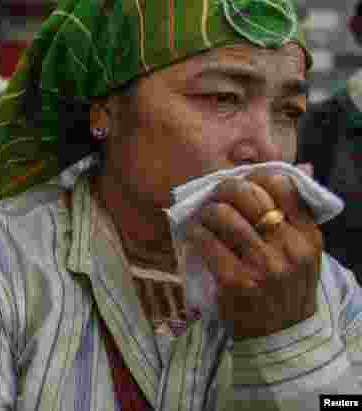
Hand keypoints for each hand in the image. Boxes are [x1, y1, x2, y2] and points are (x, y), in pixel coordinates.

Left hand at [185, 170, 322, 339]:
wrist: (281, 334)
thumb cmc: (287, 286)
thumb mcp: (303, 251)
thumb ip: (295, 214)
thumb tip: (299, 167)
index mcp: (307, 235)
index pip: (280, 185)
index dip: (254, 178)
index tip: (242, 187)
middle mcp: (288, 247)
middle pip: (246, 194)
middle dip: (223, 190)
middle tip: (216, 198)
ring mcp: (262, 265)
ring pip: (222, 214)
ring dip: (206, 213)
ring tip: (205, 221)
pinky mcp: (235, 280)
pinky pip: (204, 240)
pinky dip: (195, 234)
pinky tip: (197, 238)